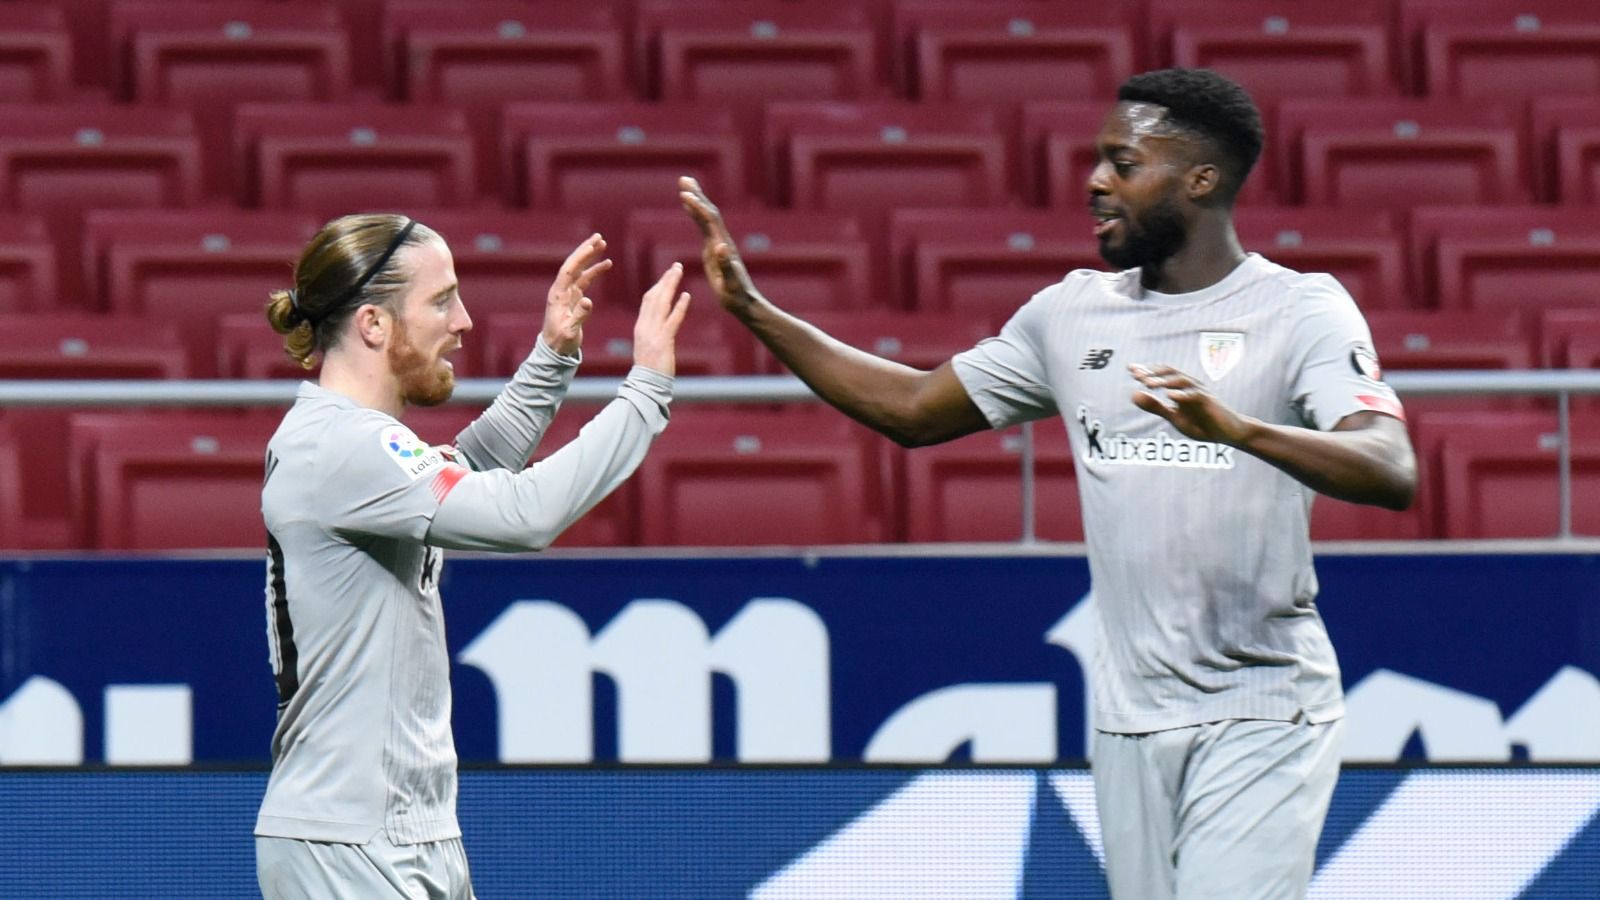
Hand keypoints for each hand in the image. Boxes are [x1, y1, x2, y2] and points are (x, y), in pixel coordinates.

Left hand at [543, 233, 610, 356]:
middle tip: (598, 236)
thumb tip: (589, 300)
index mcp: (558, 295)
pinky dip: (595, 271)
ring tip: (603, 244)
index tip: (593, 246)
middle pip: (573, 265)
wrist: (555, 350)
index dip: (580, 258)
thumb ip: (579, 316)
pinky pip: (585, 279)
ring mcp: (567, 293)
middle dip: (585, 250)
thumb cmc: (561, 342)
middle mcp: (561, 290)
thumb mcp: (570, 331)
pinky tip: (606, 264)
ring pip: (580, 270)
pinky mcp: (574, 297)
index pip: (569, 271)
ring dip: (591, 257)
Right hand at [632, 263, 691, 375]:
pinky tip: (686, 295)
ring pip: (662, 303)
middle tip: (676, 266)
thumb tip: (661, 325)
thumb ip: (653, 333)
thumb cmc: (649, 369)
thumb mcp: (649, 347)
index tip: (667, 275)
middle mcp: (645, 326)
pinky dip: (679, 307)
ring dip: (670, 285)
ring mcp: (653, 333)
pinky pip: (672, 320)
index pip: (649, 300)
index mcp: (641, 327)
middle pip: (654, 296)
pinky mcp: (663, 342)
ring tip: (679, 272)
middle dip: (665, 280)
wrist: (646, 384)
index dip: (658, 286)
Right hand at [678, 175, 761, 311]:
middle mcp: (720, 240)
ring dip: (696, 201)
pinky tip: (690, 210)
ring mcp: (717, 244)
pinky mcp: (713, 250)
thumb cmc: (736, 295)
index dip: (698, 206)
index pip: (709, 220)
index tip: (684, 194)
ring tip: (684, 187)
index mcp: (722, 246)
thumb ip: (726, 265)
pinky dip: (696, 215)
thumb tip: (720, 246)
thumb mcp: (730, 282)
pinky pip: (703, 227)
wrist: (744, 302)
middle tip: (684, 179)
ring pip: (706, 217)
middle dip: (697, 195)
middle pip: (709, 212)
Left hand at [1129, 364, 1254, 445]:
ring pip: (1181, 381)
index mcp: (1179, 389)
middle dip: (1153, 373)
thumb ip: (1155, 406)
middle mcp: (1189, 386)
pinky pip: (1195, 395)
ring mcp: (1200, 393)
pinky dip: (1182, 395)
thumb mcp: (1175, 417)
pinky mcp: (1209, 402)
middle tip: (1136, 375)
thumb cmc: (1202, 424)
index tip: (1130, 369)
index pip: (1161, 375)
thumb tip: (1133, 394)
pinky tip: (1170, 396)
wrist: (1229, 433)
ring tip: (1148, 384)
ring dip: (1164, 381)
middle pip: (1170, 372)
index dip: (1146, 371)